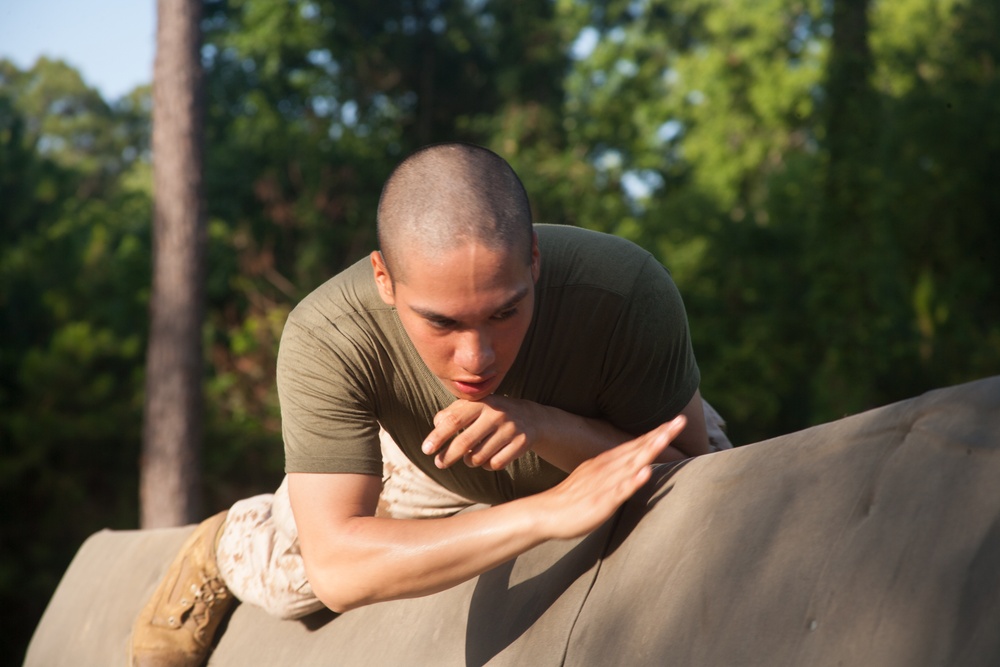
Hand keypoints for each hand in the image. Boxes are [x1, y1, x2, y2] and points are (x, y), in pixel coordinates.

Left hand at [422, 396, 540, 469]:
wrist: (530, 416)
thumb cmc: (491, 413)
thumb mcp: (473, 407)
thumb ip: (451, 414)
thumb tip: (436, 426)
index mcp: (481, 403)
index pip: (454, 420)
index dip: (438, 437)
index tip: (426, 450)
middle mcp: (496, 414)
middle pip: (465, 442)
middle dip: (448, 456)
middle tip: (439, 464)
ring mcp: (510, 428)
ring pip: (479, 457)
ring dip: (470, 461)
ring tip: (471, 457)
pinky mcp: (522, 442)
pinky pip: (495, 464)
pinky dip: (487, 465)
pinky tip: (488, 458)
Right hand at [537, 415, 686, 539]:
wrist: (545, 513)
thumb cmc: (573, 498)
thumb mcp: (596, 477)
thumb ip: (615, 470)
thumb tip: (634, 465)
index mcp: (608, 462)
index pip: (637, 444)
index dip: (657, 433)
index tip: (677, 421)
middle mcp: (608, 468)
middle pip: (638, 448)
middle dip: (660, 435)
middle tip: (681, 420)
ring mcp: (605, 484)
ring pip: (632, 464)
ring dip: (650, 450)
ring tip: (666, 437)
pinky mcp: (601, 501)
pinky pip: (619, 490)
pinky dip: (633, 480)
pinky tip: (645, 472)